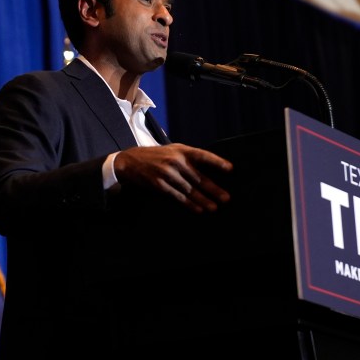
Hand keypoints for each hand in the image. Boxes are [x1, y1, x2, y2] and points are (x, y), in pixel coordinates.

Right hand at [114, 144, 231, 212]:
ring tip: (214, 208)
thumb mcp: (171, 150)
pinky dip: (188, 204)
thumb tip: (210, 169)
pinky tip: (197, 209)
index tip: (230, 169)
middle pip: (199, 177)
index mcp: (181, 150)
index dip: (217, 162)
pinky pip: (177, 196)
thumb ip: (188, 157)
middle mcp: (175, 161)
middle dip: (214, 189)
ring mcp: (166, 173)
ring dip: (203, 200)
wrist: (129, 161)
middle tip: (226, 198)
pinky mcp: (159, 185)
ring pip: (189, 189)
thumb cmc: (155, 156)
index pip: (203, 155)